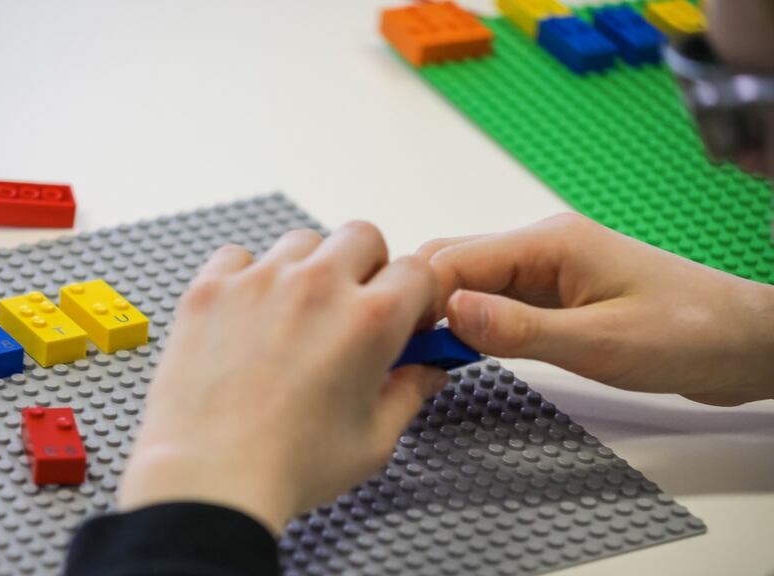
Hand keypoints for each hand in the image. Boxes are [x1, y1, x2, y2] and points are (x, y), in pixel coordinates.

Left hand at [119, 223, 445, 533]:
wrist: (208, 479)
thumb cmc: (288, 468)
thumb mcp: (373, 441)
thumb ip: (408, 394)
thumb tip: (426, 373)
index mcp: (370, 319)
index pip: (418, 270)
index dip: (417, 296)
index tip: (406, 319)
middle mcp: (317, 286)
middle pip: (361, 237)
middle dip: (368, 268)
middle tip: (352, 310)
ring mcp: (259, 281)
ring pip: (302, 243)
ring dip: (309, 268)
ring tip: (296, 316)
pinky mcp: (211, 289)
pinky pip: (239, 255)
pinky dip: (249, 276)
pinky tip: (248, 315)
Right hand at [419, 213, 773, 405]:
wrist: (742, 343)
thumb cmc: (686, 334)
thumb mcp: (600, 342)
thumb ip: (522, 330)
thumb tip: (450, 314)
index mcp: (550, 243)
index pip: (456, 259)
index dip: (417, 297)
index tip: (392, 337)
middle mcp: (541, 247)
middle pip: (454, 263)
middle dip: (420, 301)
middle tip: (398, 349)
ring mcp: (547, 270)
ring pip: (470, 282)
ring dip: (443, 313)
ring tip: (420, 354)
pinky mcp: (554, 294)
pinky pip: (495, 301)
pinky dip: (470, 323)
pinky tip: (460, 350)